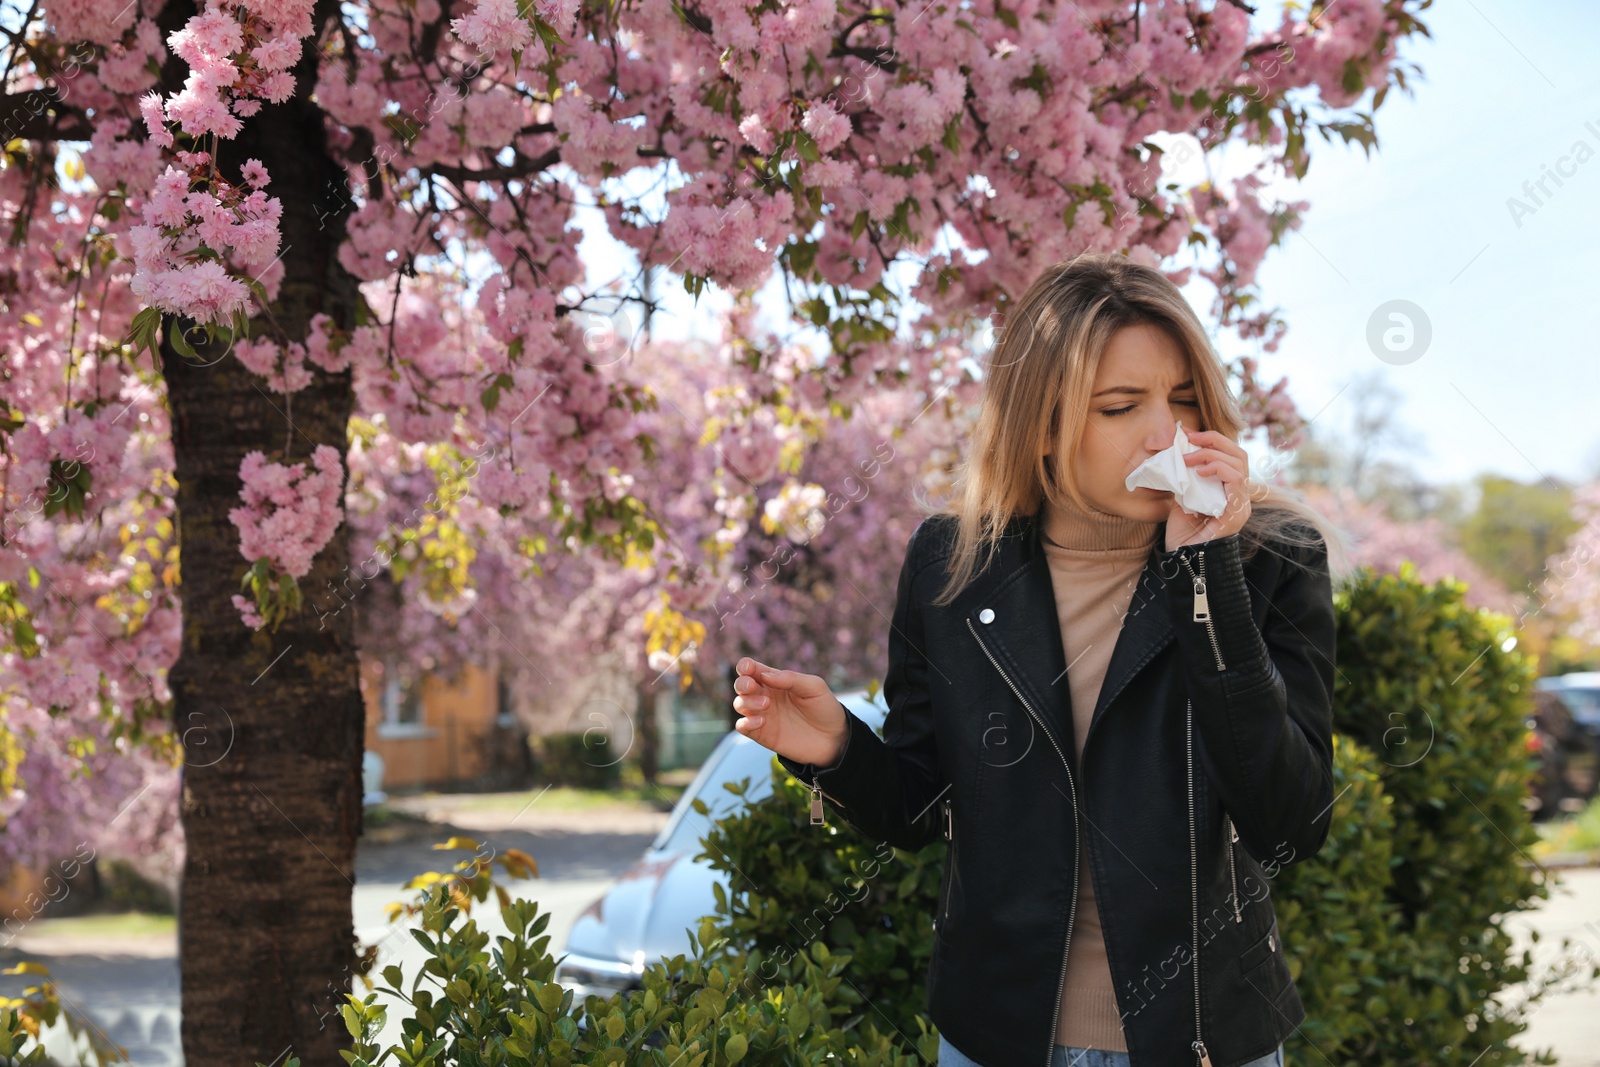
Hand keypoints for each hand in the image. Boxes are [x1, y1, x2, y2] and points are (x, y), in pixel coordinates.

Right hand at [732, 657, 848, 766]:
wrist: (834, 739)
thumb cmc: (825, 708)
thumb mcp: (814, 687)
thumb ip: (790, 678)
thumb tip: (764, 676)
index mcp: (776, 681)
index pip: (752, 669)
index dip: (746, 666)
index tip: (749, 668)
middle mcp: (765, 696)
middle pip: (741, 685)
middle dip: (743, 683)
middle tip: (754, 687)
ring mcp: (763, 715)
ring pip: (740, 704)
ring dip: (747, 702)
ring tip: (767, 704)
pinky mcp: (762, 734)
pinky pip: (742, 727)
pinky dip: (745, 723)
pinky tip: (761, 721)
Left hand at [1164, 429, 1250, 550]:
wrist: (1181, 560)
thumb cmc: (1182, 533)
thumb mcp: (1182, 497)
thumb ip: (1187, 478)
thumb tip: (1179, 454)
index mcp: (1230, 491)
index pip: (1232, 456)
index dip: (1213, 440)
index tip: (1188, 434)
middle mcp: (1240, 497)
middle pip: (1239, 455)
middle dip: (1214, 441)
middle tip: (1190, 439)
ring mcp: (1241, 506)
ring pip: (1238, 465)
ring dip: (1211, 454)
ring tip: (1188, 458)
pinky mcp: (1236, 514)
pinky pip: (1235, 482)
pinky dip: (1218, 470)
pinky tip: (1199, 471)